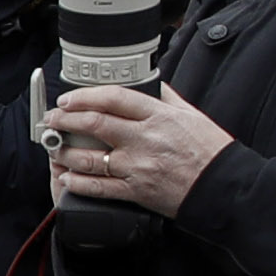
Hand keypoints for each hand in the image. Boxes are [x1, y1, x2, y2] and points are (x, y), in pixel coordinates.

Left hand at [43, 85, 233, 215]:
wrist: (223, 187)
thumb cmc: (210, 151)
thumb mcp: (192, 114)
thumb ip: (166, 98)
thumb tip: (148, 85)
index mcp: (159, 116)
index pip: (113, 98)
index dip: (84, 96)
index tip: (69, 99)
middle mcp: (145, 139)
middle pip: (94, 124)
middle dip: (65, 120)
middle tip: (52, 120)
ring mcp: (138, 166)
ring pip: (90, 157)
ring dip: (65, 152)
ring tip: (55, 148)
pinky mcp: (136, 191)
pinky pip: (98, 187)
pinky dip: (77, 182)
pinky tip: (67, 176)